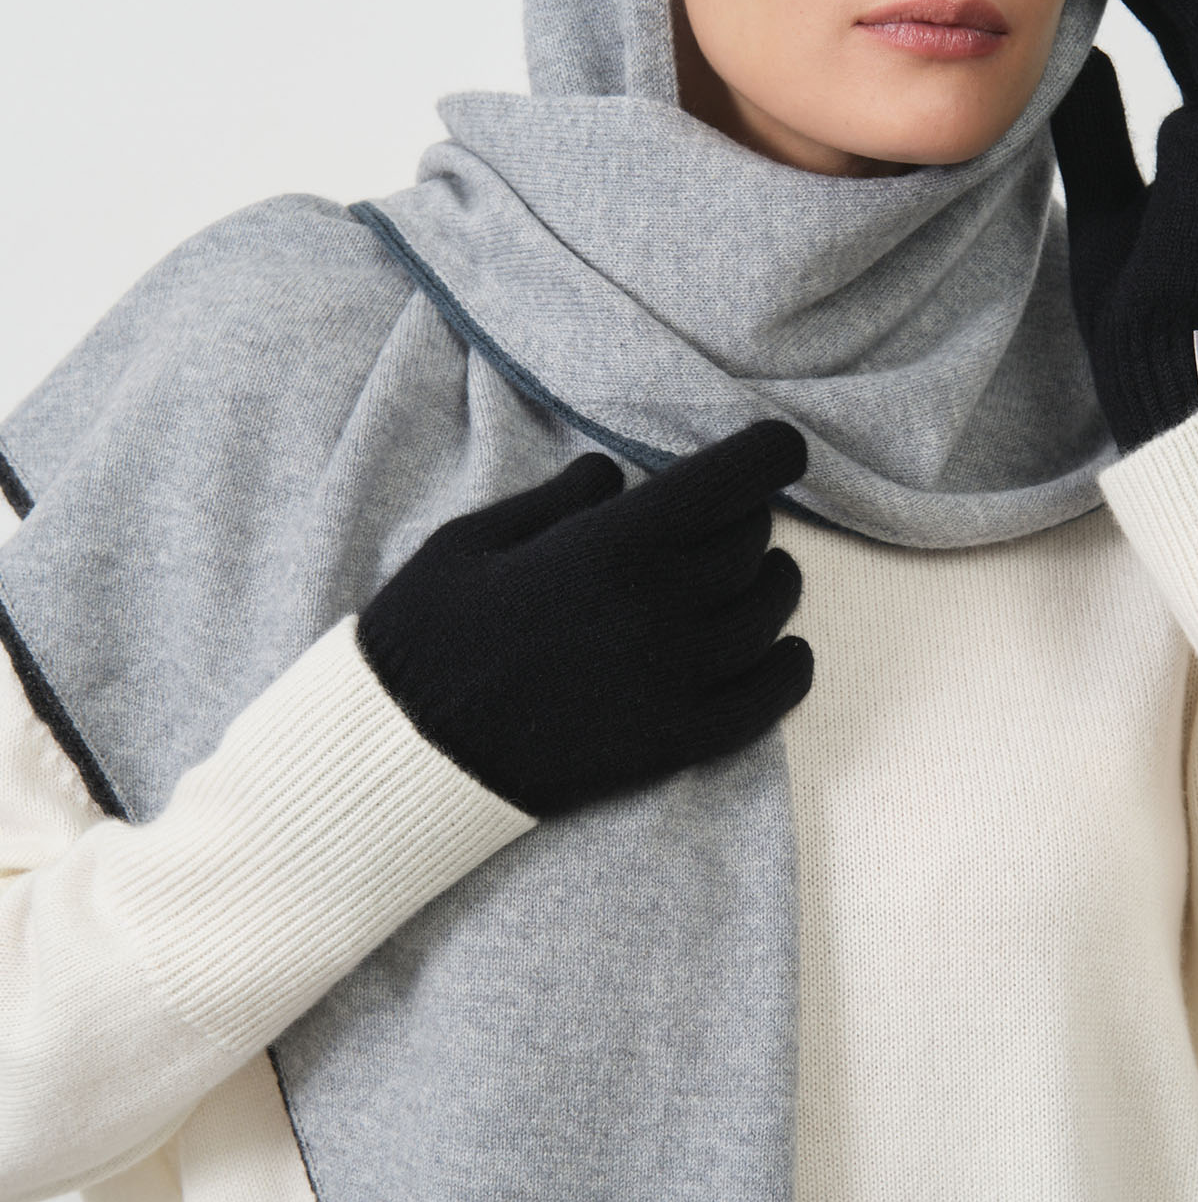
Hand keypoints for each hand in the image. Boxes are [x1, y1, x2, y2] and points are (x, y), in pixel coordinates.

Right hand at [356, 420, 813, 816]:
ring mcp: (673, 679)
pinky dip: (788, 670)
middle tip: (728, 516)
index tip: (780, 447)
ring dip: (771, 585)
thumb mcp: (474, 539)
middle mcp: (659, 607)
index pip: (732, 480)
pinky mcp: (673, 742)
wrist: (404, 754)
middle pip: (749, 543)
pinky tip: (785, 651)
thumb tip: (614, 474)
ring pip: (768, 615)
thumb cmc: (427, 634)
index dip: (770, 454)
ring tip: (758, 575)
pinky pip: (765, 702)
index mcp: (612, 544)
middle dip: (747, 518)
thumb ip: (557, 501)